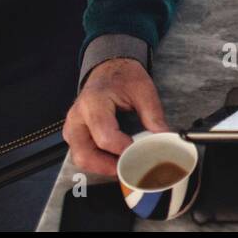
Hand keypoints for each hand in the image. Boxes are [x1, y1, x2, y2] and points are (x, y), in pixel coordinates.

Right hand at [63, 58, 169, 176]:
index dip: (123, 150)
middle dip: (109, 166)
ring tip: (125, 165)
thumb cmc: (123, 77)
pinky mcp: (73, 134)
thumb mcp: (143, 90)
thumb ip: (153, 115)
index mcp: (93, 102)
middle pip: (85, 154)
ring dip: (102, 167)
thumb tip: (165, 138)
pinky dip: (97, 162)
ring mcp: (72, 127)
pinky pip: (81, 155)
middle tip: (131, 168)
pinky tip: (115, 160)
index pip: (105, 137)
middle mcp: (77, 117)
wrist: (109, 68)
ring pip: (80, 158)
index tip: (141, 155)